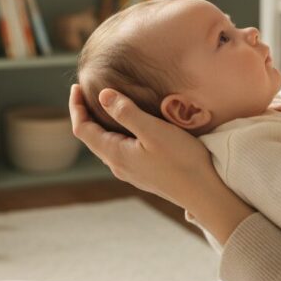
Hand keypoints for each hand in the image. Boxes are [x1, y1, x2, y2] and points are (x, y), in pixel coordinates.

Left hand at [68, 84, 214, 206]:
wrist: (204, 193)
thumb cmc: (181, 160)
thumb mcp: (153, 130)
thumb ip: (126, 112)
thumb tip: (102, 95)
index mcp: (115, 154)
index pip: (82, 129)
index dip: (76, 108)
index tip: (76, 87)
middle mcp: (118, 165)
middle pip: (90, 138)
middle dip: (85, 114)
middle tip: (85, 92)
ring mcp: (130, 172)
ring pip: (105, 145)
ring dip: (99, 124)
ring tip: (103, 106)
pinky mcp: (143, 173)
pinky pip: (119, 150)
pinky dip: (113, 133)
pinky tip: (126, 126)